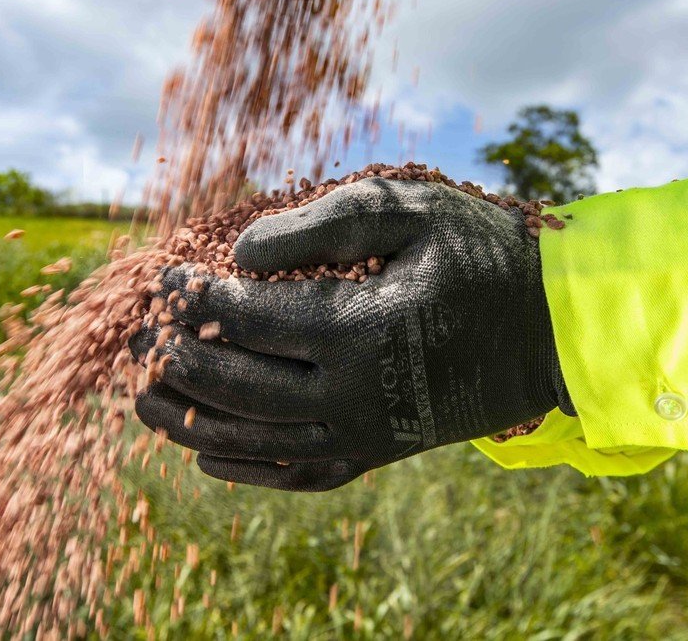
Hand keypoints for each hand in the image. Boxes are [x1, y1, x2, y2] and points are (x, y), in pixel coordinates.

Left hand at [130, 178, 572, 490]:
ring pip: (257, 441)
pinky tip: (208, 458)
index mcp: (361, 329)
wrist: (552, 331)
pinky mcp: (379, 454)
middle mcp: (355, 395)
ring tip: (142, 401)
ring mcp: (366, 434)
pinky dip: (247, 470)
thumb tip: (241, 254)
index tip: (163, 280)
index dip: (196, 298)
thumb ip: (323, 223)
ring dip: (191, 423)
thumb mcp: (412, 212)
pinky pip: (298, 475)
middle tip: (136, 339)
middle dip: (178, 359)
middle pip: (240, 385)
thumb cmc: (481, 257)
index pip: (249, 318)